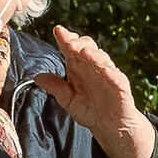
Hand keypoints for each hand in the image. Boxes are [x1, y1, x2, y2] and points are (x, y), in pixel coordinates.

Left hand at [34, 25, 155, 157]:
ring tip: (86, 53)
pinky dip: (111, 73)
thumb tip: (37, 77)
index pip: (71, 49)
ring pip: (102, 59)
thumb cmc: (90, 110)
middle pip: (87, 47)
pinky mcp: (120, 87)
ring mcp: (108, 75)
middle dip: (79, 43)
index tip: (58, 31)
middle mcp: (93, 67)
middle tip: (70, 43)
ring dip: (94, 55)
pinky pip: (117, 77)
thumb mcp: (68, 100)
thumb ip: (55, 88)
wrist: (110, 126)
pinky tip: (105, 71)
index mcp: (79, 67)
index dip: (65, 38)